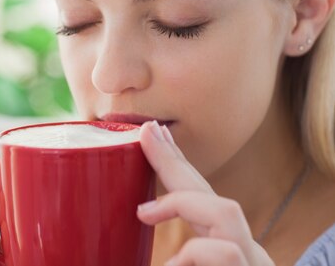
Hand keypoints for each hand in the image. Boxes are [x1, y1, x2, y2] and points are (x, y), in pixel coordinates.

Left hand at [136, 121, 273, 265]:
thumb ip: (174, 255)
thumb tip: (132, 234)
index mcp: (229, 248)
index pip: (204, 197)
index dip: (178, 164)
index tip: (153, 134)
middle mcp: (247, 253)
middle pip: (212, 191)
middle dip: (175, 162)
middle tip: (146, 132)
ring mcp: (252, 263)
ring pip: (227, 212)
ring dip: (181, 204)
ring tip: (144, 213)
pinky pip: (225, 252)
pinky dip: (191, 253)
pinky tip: (171, 264)